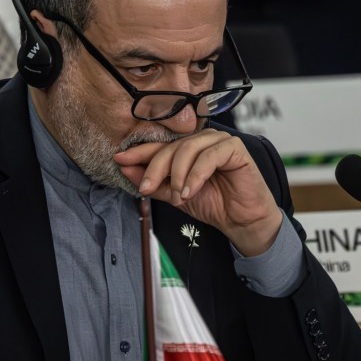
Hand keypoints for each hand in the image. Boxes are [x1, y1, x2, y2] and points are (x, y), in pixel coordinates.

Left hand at [113, 129, 282, 255]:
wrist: (241, 221)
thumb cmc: (214, 204)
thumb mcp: (175, 195)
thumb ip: (153, 183)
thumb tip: (125, 169)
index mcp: (188, 148)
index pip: (160, 145)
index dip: (139, 152)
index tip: (119, 160)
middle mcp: (202, 140)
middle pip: (172, 146)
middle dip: (156, 168)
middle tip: (147, 188)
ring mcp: (219, 141)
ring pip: (188, 148)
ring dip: (178, 174)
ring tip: (178, 196)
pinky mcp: (234, 148)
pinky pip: (209, 156)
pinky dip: (196, 174)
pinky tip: (190, 191)